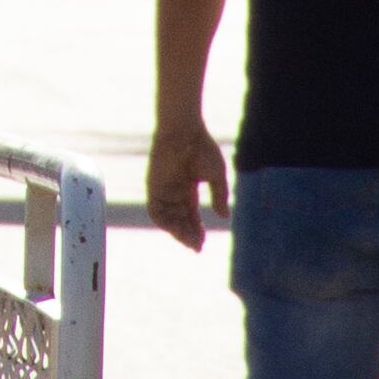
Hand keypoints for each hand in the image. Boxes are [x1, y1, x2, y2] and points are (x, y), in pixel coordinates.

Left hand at [146, 120, 228, 251]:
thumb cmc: (202, 148)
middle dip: (188, 234)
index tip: (202, 243)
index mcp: (188, 186)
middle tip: (197, 247)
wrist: (185, 131)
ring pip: (168, 218)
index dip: (196, 229)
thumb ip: (219, 196)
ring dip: (177, 231)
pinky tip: (175, 230)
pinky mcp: (154, 186)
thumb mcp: (216, 175)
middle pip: (179, 219)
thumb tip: (224, 217)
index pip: (190, 214)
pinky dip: (164, 222)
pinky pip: (155, 210)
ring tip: (189, 241)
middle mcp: (174, 190)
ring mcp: (163, 189)